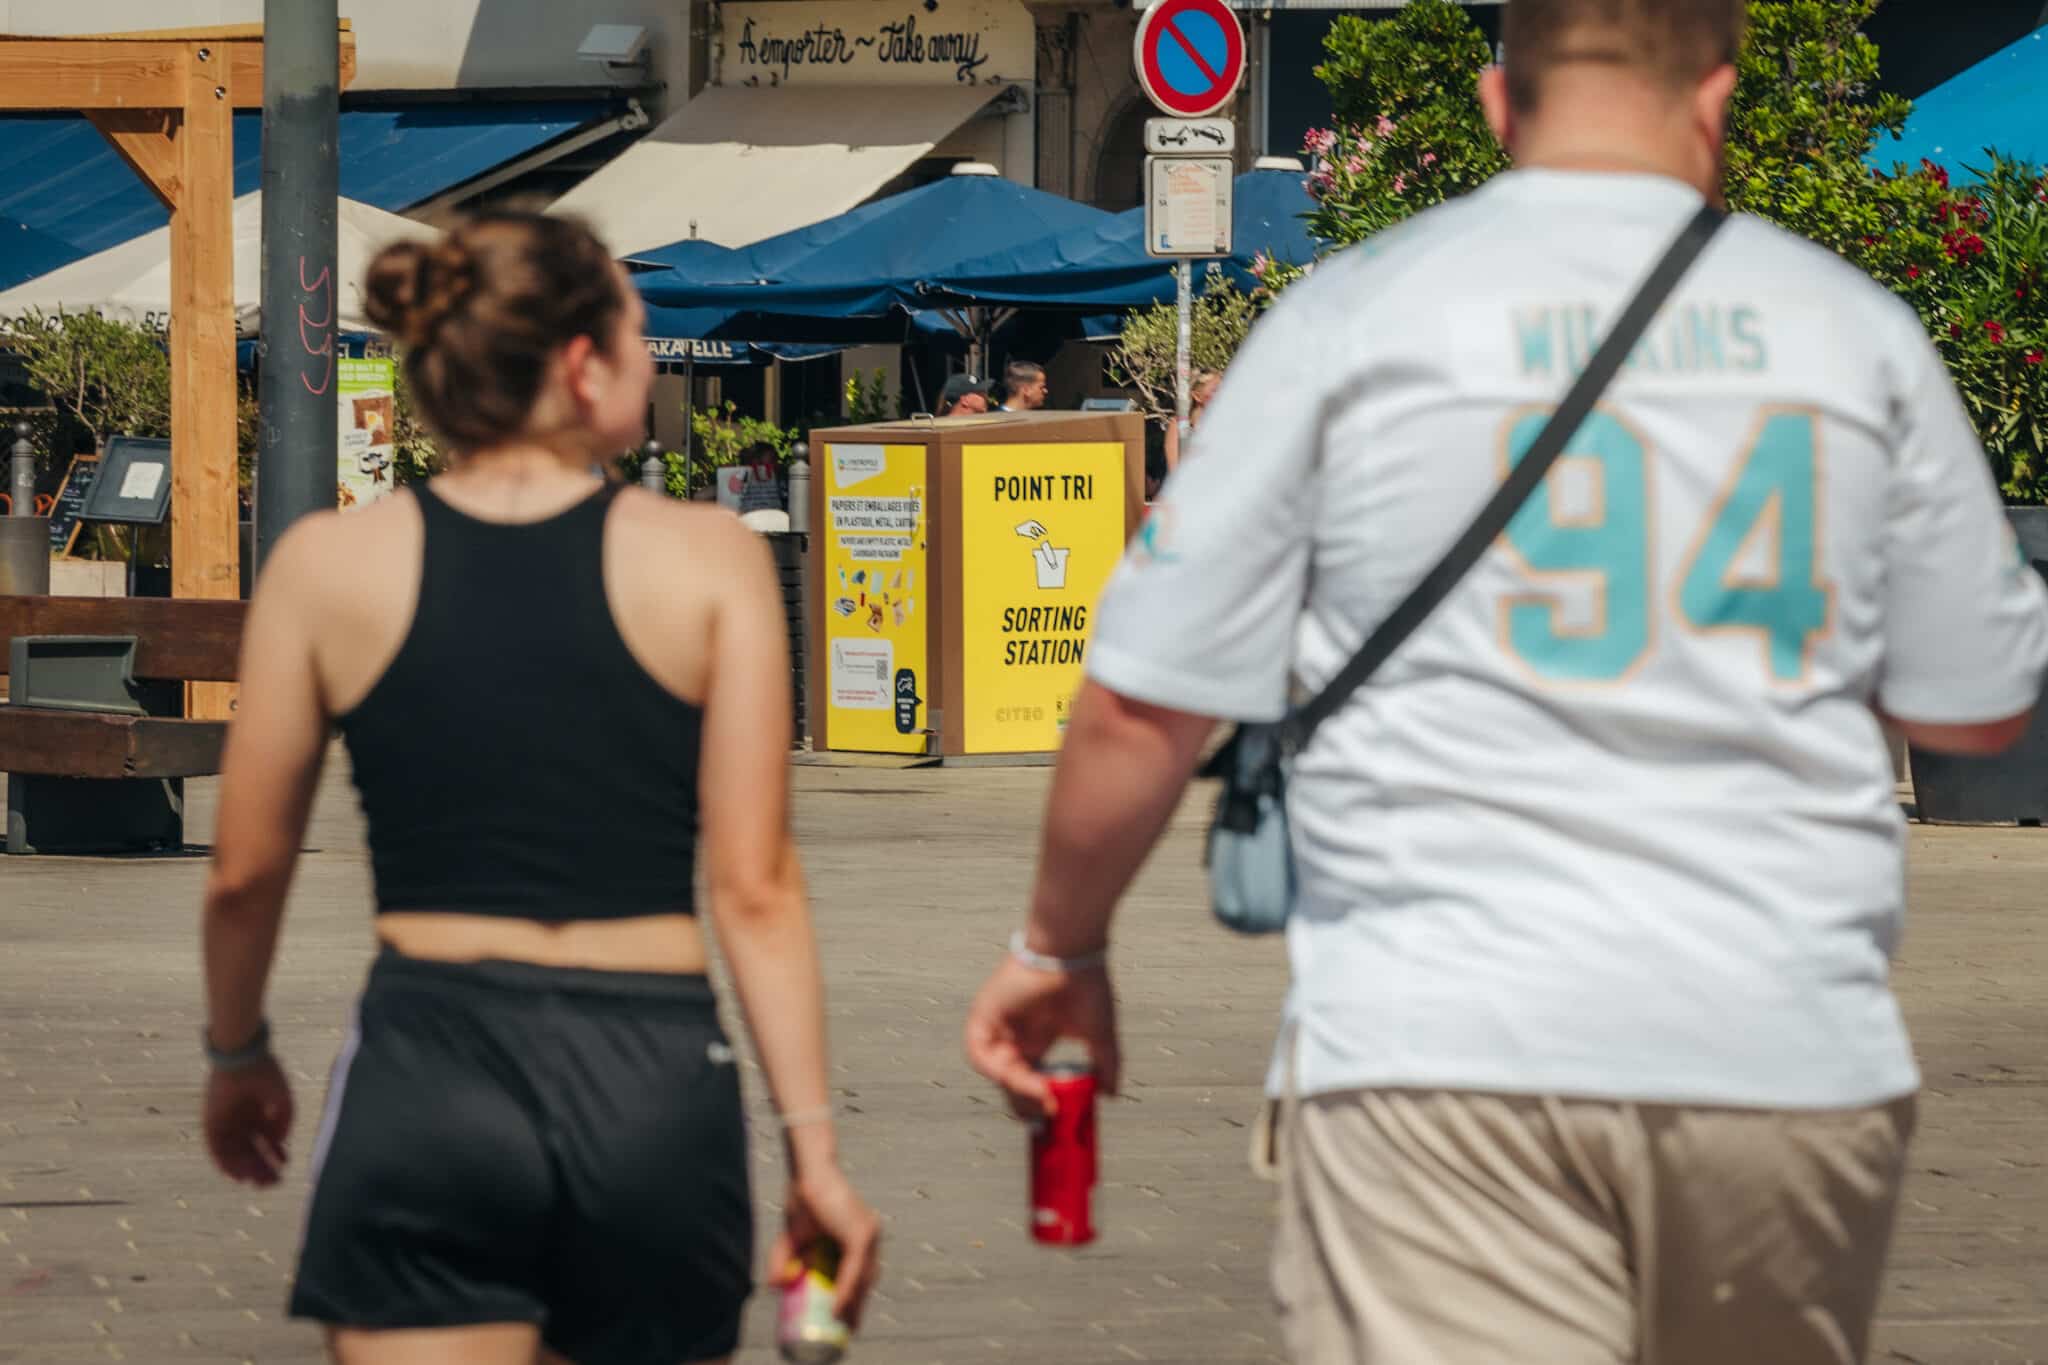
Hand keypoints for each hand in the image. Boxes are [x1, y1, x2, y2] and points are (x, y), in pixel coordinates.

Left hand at [203, 1057, 293, 1186]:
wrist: (242, 1059)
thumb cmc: (265, 1075)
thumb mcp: (283, 1100)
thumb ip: (283, 1122)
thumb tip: (279, 1143)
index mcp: (259, 1112)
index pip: (267, 1139)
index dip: (276, 1154)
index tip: (285, 1165)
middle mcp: (242, 1120)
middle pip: (251, 1150)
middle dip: (263, 1167)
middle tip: (274, 1183)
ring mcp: (226, 1122)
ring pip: (235, 1153)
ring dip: (245, 1169)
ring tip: (257, 1182)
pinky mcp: (211, 1124)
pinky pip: (216, 1149)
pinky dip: (225, 1164)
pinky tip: (237, 1176)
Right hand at [769, 1164, 881, 1328]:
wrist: (806, 1172)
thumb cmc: (802, 1199)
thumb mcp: (791, 1238)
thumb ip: (783, 1261)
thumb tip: (774, 1287)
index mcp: (860, 1236)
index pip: (864, 1274)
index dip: (857, 1298)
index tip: (848, 1320)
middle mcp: (869, 1235)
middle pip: (867, 1280)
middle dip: (857, 1307)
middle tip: (844, 1329)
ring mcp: (868, 1234)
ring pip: (863, 1279)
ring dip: (853, 1304)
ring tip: (839, 1324)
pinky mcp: (860, 1233)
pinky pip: (855, 1270)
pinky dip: (847, 1290)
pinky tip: (838, 1307)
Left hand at [964, 956, 1119, 1117]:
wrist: (1073, 952)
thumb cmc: (1087, 986)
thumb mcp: (1100, 1036)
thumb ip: (1106, 1067)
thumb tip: (1111, 1095)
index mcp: (1038, 1040)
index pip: (1032, 1081)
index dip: (1042, 1104)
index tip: (1056, 1124)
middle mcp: (1016, 1036)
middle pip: (1013, 1083)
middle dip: (1029, 1107)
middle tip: (1048, 1123)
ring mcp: (1000, 1026)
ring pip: (998, 1072)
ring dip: (1018, 1092)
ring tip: (1043, 1101)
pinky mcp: (984, 1014)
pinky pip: (979, 1052)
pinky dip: (997, 1071)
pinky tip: (1022, 1079)